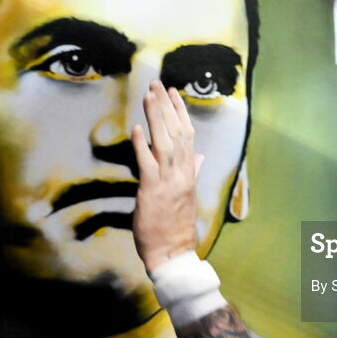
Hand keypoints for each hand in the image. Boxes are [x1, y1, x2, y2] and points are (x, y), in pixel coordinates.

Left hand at [132, 81, 203, 271]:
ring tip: (149, 96)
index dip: (180, 112)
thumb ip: (192, 172)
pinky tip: (137, 129)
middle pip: (176, 133)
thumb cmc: (176, 226)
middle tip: (157, 84)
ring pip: (164, 142)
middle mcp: (181, 173)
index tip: (173, 93)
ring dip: (156, 117)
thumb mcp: (187, 195)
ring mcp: (168, 181)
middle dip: (166, 107)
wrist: (173, 253)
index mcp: (189, 173)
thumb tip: (199, 156)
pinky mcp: (152, 191)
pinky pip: (147, 164)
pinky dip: (142, 145)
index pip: (187, 135)